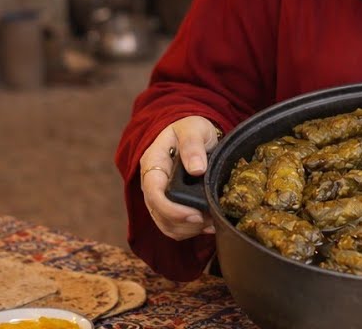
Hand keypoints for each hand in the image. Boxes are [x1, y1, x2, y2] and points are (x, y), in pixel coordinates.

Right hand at [139, 116, 223, 240]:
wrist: (194, 135)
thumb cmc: (192, 129)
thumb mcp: (194, 129)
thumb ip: (193, 145)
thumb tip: (196, 169)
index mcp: (153, 162)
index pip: (153, 192)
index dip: (171, 209)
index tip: (195, 215)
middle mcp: (151, 183)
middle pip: (158, 214)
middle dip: (184, 223)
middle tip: (208, 220)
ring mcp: (158, 196)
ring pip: (165, 224)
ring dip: (188, 229)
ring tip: (210, 222)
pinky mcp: (168, 205)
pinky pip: (172, 226)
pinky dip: (189, 231)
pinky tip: (207, 226)